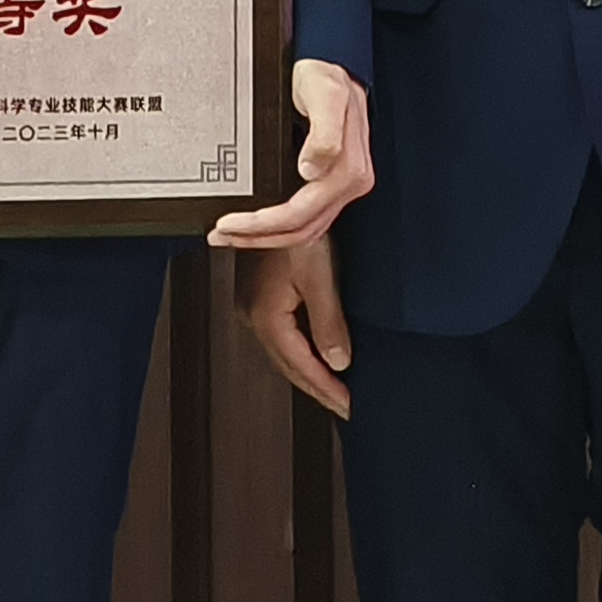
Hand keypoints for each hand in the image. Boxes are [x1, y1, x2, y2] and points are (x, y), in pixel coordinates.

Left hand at [207, 61, 374, 250]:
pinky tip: (258, 224)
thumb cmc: (326, 76)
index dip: (262, 224)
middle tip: (222, 235)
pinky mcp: (330, 183)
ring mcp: (340, 186)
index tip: (229, 223)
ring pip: (304, 229)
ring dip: (267, 238)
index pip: (300, 213)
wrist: (334, 64)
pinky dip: (280, 227)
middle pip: (301, 229)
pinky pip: (307, 218)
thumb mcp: (325, 95)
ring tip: (232, 235)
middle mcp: (348, 184)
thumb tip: (311, 169)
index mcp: (348, 171)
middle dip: (258, 238)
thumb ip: (324, 134)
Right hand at [236, 240, 354, 419]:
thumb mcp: (319, 276)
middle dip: (318, 388)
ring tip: (335, 387)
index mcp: (266, 315)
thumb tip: (339, 361)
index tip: (349, 405)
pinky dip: (301, 351)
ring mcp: (252, 304)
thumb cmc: (295, 228)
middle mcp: (252, 314)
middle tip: (345, 405)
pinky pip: (281, 334)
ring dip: (309, 371)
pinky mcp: (257, 293)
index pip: (301, 366)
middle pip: (289, 364)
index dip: (327, 389)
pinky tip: (316, 353)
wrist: (273, 196)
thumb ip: (329, 323)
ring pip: (284, 352)